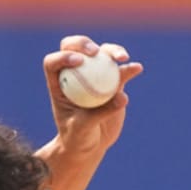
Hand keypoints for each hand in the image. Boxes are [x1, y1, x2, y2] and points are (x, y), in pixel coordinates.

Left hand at [42, 35, 144, 158]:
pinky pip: (121, 71)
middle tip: (95, 52)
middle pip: (75, 49)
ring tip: (122, 58)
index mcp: (58, 84)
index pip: (53, 63)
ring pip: (101, 54)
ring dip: (112, 51)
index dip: (62, 56)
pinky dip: (129, 68)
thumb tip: (122, 97)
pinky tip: (137, 68)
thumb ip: (100, 113)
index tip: (78, 62)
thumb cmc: (78, 138)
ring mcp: (94, 76)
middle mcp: (74, 75)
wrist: (90, 146)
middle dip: (83, 43)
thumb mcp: (83, 129)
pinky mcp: (112, 82)